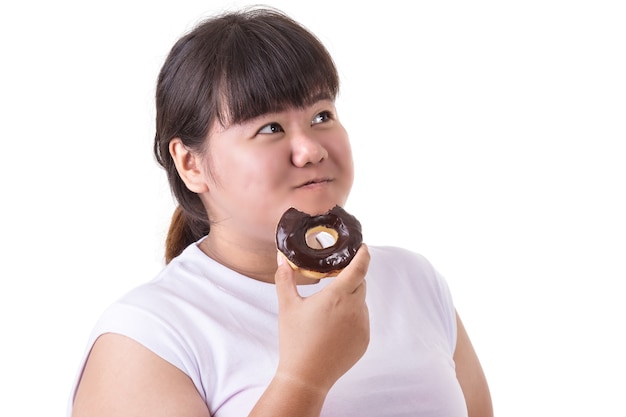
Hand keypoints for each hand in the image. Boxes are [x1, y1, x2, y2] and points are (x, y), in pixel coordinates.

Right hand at [273, 244, 369, 392]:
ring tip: (329, 308)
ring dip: (350, 299)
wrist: (306, 376)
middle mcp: (355, 309)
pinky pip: (361, 321)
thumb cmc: (295, 340)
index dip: (363, 255)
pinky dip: (351, 317)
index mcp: (338, 296)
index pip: (359, 268)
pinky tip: (333, 327)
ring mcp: (362, 326)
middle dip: (351, 277)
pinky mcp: (364, 340)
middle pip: (360, 284)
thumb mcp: (287, 306)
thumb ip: (285, 279)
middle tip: (336, 276)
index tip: (363, 247)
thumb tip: (282, 259)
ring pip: (360, 303)